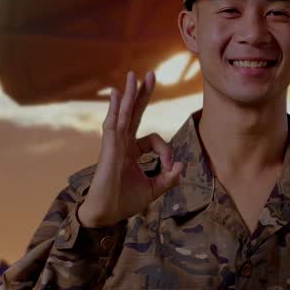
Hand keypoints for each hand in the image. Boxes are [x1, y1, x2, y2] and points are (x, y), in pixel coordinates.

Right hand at [76, 70, 184, 227]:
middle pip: (134, 112)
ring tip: (133, 76)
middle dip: (143, 94)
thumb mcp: (154, 189)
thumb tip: (182, 164)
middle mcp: (123, 143)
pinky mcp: (108, 149)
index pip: (155, 139)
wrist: (106, 214)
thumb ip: (168, 178)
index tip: (171, 167)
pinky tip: (118, 94)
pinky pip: (113, 125)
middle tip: (151, 74)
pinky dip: (115, 109)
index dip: (167, 151)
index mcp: (132, 150)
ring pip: (123, 114)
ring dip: (130, 95)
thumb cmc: (125, 201)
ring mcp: (114, 144)